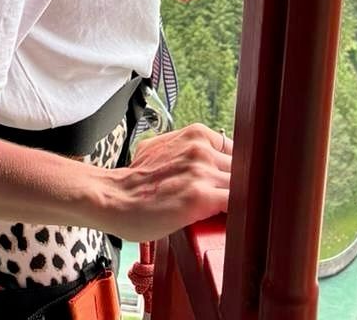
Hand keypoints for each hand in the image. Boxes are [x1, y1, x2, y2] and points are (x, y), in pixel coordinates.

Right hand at [104, 124, 231, 241]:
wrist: (114, 198)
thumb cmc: (137, 181)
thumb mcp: (164, 148)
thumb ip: (189, 151)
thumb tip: (208, 162)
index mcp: (196, 134)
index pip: (237, 151)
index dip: (238, 172)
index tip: (234, 186)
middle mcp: (201, 148)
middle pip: (243, 168)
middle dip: (241, 187)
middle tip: (231, 204)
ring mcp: (202, 171)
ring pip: (243, 186)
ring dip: (241, 201)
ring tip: (231, 216)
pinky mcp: (201, 197)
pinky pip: (237, 204)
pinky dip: (240, 214)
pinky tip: (234, 223)